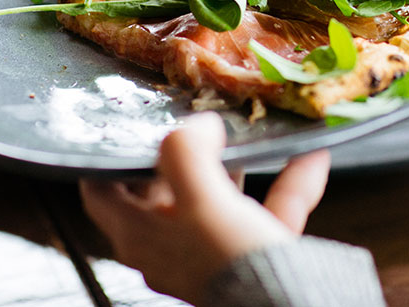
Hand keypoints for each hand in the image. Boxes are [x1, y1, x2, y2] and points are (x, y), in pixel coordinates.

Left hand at [79, 112, 329, 304]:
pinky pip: (269, 210)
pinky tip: (309, 155)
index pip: (99, 192)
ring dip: (233, 164)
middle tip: (190, 120)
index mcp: (140, 237)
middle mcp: (170, 248)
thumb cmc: (231, 263)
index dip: (105, 156)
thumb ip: (186, 153)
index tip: (124, 125)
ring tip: (244, 131)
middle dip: (177, 154)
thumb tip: (198, 124)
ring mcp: (213, 253)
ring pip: (217, 198)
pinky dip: (288, 182)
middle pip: (160, 191)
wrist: (291, 306)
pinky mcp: (256, 256)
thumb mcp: (200, 200)